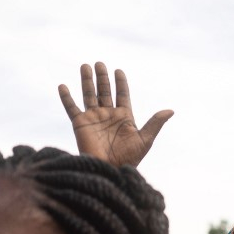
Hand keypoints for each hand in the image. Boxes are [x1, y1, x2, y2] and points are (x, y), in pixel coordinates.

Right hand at [58, 62, 173, 167]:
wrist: (111, 170)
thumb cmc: (130, 158)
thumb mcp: (145, 139)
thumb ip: (155, 123)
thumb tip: (171, 110)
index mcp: (124, 117)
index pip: (122, 94)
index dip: (120, 83)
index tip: (118, 71)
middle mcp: (108, 115)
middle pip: (104, 91)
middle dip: (102, 77)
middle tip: (100, 63)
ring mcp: (93, 119)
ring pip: (89, 95)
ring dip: (87, 81)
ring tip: (85, 66)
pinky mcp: (80, 124)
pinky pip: (71, 108)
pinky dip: (66, 98)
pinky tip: (62, 86)